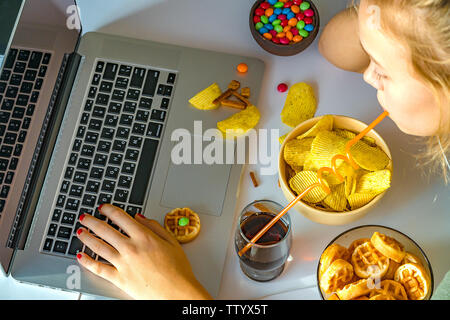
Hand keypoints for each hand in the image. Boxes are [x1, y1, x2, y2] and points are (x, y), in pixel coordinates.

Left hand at [76, 204, 211, 299]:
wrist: (176, 292)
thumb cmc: (177, 270)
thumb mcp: (172, 241)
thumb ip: (155, 226)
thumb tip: (140, 217)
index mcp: (144, 237)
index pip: (120, 217)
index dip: (109, 210)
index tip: (103, 208)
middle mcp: (130, 248)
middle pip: (105, 230)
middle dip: (92, 221)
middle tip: (85, 217)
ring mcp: (123, 264)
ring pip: (98, 246)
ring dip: (87, 237)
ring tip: (80, 232)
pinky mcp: (119, 279)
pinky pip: (98, 268)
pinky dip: (87, 262)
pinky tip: (81, 256)